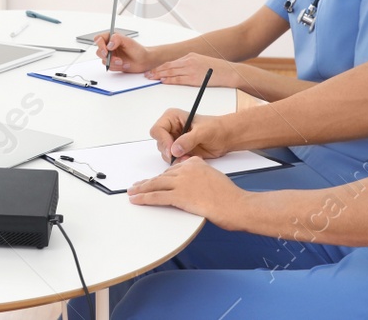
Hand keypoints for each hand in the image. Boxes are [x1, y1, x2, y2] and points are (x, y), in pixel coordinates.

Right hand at [95, 32, 155, 72]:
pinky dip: (117, 67)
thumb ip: (117, 39)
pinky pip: (109, 67)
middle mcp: (109, 46)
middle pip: (99, 51)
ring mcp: (111, 55)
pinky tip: (124, 65)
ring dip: (114, 63)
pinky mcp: (113, 64)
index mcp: (112, 38)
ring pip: (103, 60)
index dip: (100, 45)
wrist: (143, 61)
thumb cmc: (137, 50)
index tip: (106, 50)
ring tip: (123, 62)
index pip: (99, 39)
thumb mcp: (128, 41)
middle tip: (116, 59)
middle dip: (108, 57)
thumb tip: (109, 44)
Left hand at [127, 156, 243, 222]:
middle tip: (137, 186)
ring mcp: (182, 182)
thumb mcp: (214, 178)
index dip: (161, 178)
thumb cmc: (229, 196)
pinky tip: (136, 199)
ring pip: (156, 184)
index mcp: (195, 163)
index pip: (173, 169)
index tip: (153, 181)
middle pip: (162, 176)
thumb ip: (201, 177)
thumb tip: (194, 186)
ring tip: (132, 192)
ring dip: (141, 189)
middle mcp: (186, 169)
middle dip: (148, 182)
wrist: (236, 204)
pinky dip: (144, 198)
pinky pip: (157, 196)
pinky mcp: (180, 195)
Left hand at [148, 53, 234, 87]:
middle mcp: (189, 61)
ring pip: (171, 72)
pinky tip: (162, 81)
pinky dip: (169, 80)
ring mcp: (191, 69)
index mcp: (190, 56)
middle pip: (168, 66)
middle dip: (156, 71)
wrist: (230, 72)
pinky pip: (178, 79)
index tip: (153, 70)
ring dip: (159, 75)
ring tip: (151, 78)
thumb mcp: (202, 62)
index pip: (171, 62)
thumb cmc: (218, 69)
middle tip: (147, 74)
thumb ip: (191, 65)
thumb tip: (180, 71)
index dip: (160, 67)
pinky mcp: (194, 78)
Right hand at [148, 107, 229, 161]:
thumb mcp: (203, 132)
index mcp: (172, 118)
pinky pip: (173, 159)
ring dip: (176, 158)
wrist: (225, 137)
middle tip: (182, 157)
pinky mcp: (179, 150)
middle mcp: (170, 129)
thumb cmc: (215, 128)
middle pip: (160, 143)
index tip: (172, 151)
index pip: (157, 130)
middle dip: (170, 152)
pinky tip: (191, 159)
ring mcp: (174, 140)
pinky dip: (180, 161)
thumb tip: (174, 149)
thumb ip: (188, 140)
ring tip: (189, 157)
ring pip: (165, 153)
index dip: (163, 141)